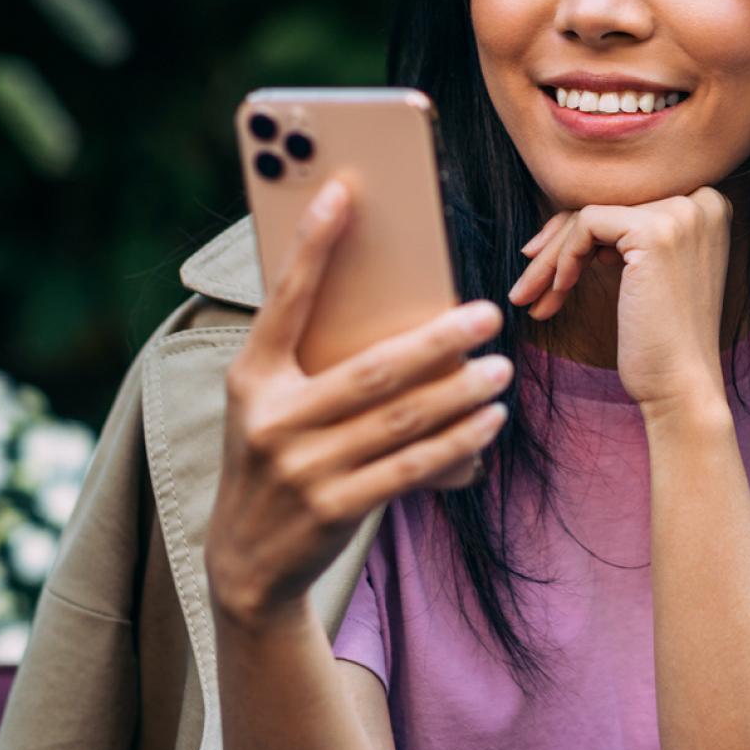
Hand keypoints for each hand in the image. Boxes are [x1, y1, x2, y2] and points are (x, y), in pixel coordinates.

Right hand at [206, 176, 511, 620]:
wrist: (247, 559)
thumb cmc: (276, 456)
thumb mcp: (270, 404)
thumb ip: (312, 360)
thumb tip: (401, 308)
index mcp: (251, 377)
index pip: (284, 299)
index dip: (313, 244)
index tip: (345, 190)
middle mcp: (270, 420)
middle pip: (370, 369)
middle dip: (437, 340)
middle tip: (487, 314)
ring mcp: (301, 469)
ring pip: (401, 420)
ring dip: (461, 391)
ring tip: (502, 367)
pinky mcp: (333, 508)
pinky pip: (410, 466)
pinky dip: (457, 442)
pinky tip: (490, 421)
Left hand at [507, 189, 732, 417]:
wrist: (682, 385)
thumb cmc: (662, 340)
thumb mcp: (649, 274)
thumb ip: (626, 238)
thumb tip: (567, 219)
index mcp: (709, 205)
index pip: (625, 203)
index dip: (580, 232)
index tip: (544, 262)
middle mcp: (702, 201)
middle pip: (606, 205)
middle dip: (557, 245)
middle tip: (526, 284)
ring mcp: (682, 213)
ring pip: (589, 216)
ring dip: (550, 258)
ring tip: (527, 296)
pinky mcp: (655, 230)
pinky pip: (586, 225)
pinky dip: (563, 259)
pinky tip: (557, 293)